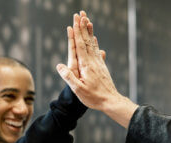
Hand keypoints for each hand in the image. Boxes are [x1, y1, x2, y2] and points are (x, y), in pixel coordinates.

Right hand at [57, 11, 137, 127]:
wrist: (111, 101)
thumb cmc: (94, 97)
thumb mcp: (78, 90)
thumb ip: (69, 77)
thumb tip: (59, 65)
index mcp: (85, 65)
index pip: (79, 45)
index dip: (76, 33)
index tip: (74, 21)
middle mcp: (92, 61)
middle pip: (86, 40)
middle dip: (82, 26)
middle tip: (80, 13)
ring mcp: (98, 63)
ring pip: (93, 43)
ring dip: (89, 31)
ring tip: (88, 20)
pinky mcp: (102, 67)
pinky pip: (97, 51)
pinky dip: (95, 42)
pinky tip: (95, 38)